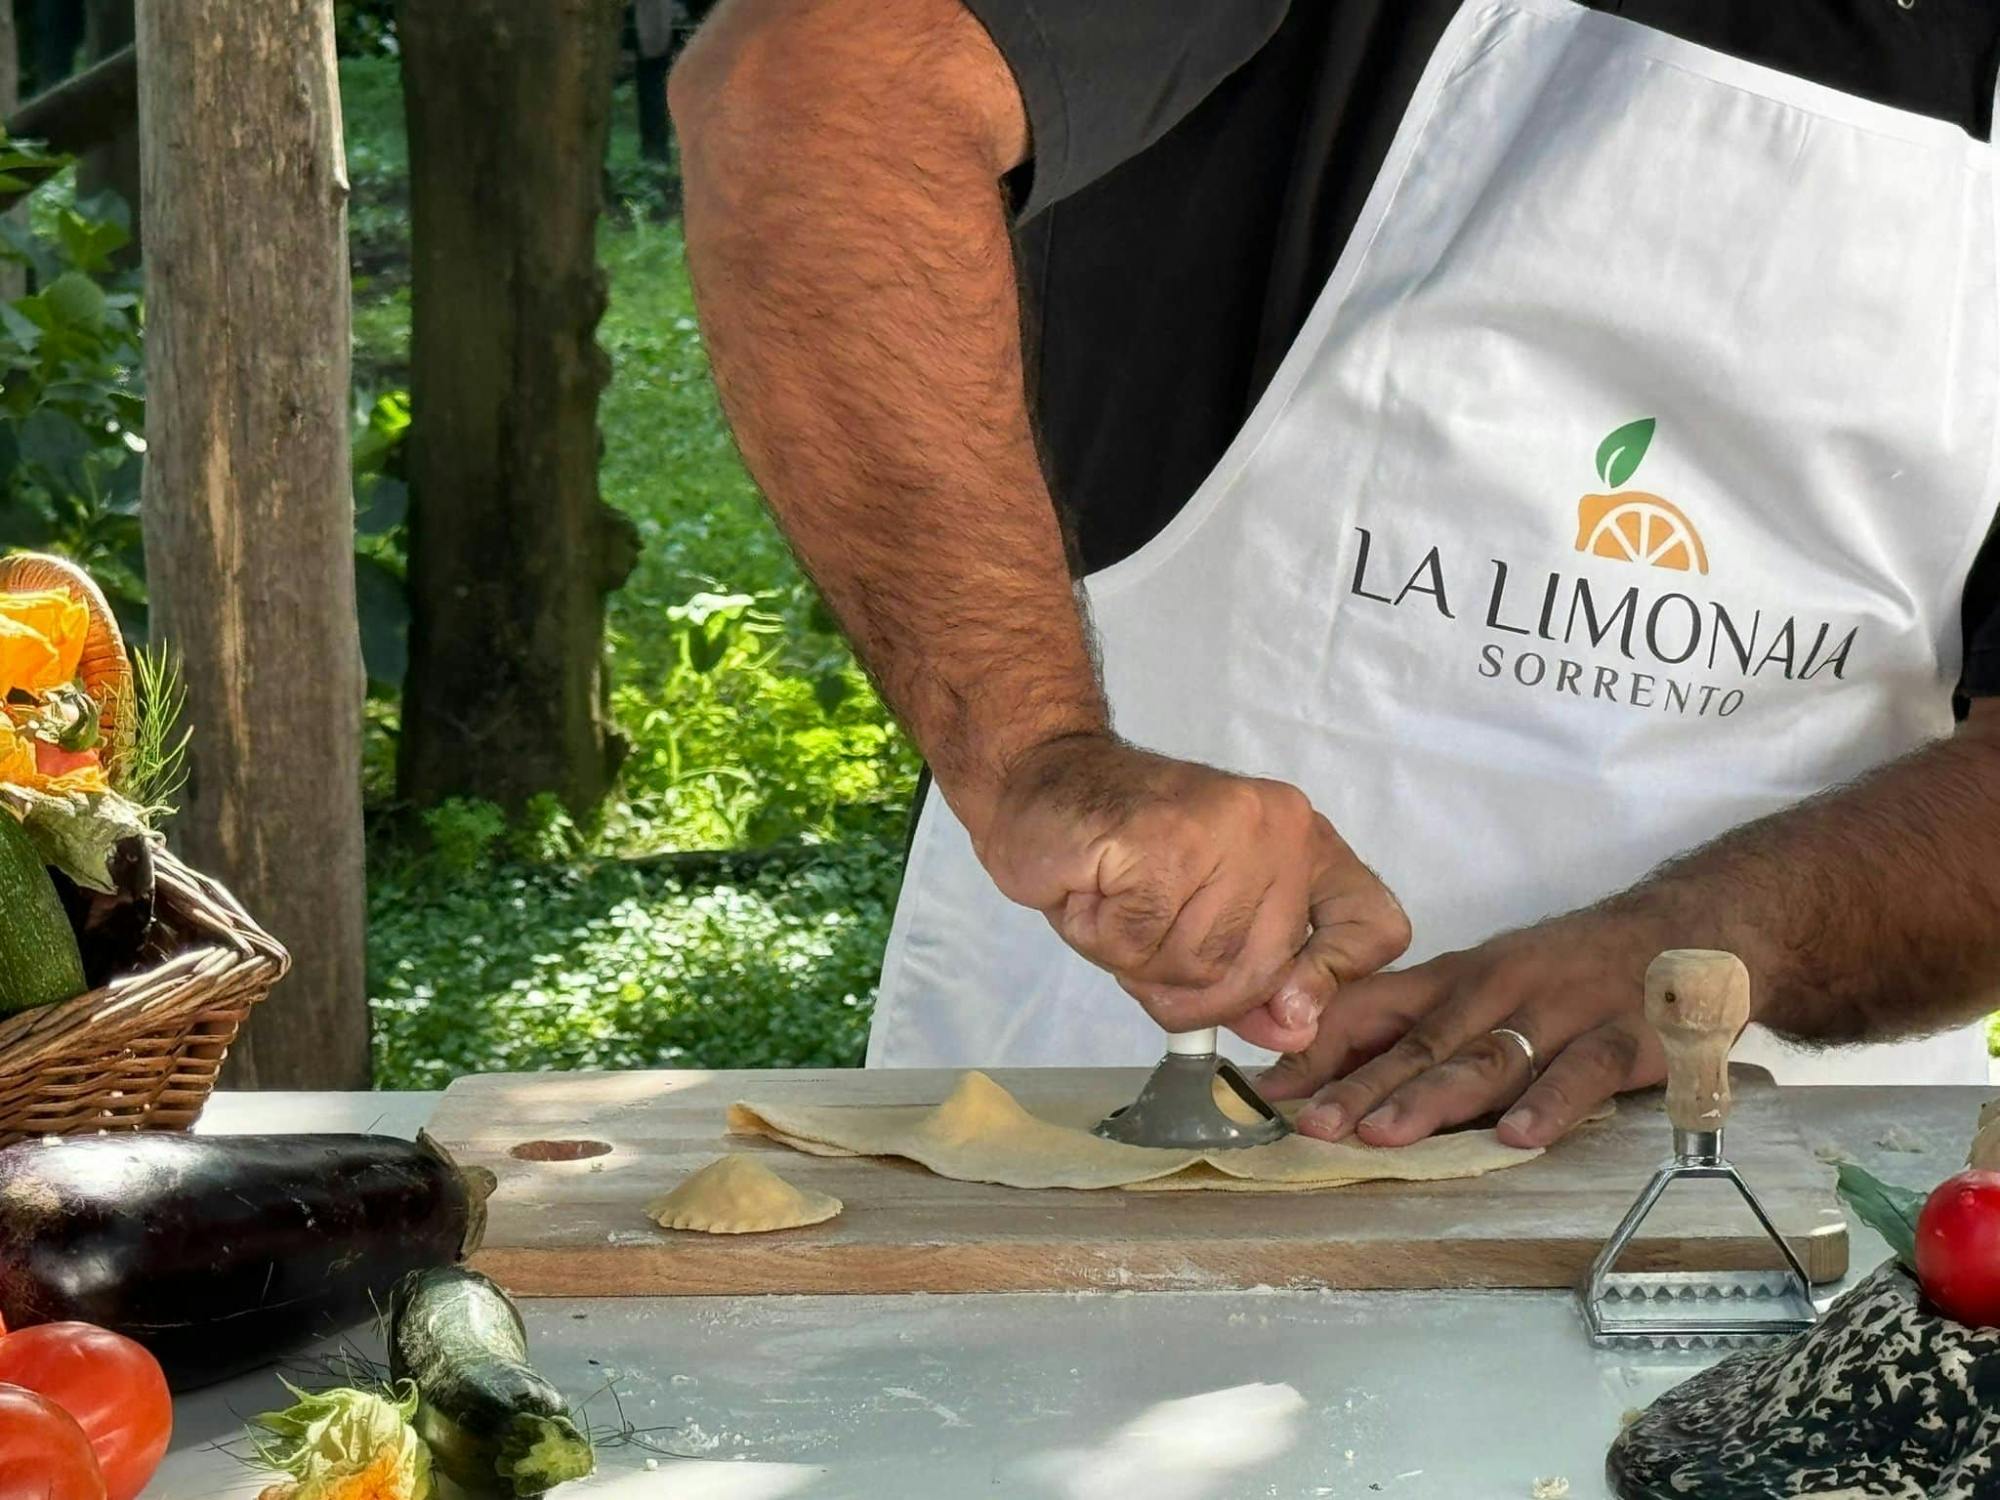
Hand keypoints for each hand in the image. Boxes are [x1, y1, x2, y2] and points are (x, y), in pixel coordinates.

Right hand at [974, 735, 1409, 1052]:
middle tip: (1145, 937)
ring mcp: (1223, 832)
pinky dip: (1101, 937)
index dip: (1332, 982)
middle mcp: (1278, 831)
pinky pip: (1139, 947)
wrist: (1039, 781)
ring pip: (1195, 967)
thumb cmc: (1123, 855)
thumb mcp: (1201, 922)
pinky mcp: (1160, 841)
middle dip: (1190, 986)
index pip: (1374, 926)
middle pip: (1261, 974)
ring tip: (1116, 904)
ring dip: (1136, 960)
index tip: (1285, 1006)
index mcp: (1304, 843)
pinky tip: (1092, 892)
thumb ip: (1255, 979)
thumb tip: (1294, 1032)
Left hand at [1257, 909, 1676, 1146]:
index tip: (1266, 1089)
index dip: (1319, 1050)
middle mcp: (1497, 990)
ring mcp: (1560, 1013)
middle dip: (1359, 1086)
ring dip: (1430, 1099)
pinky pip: (1581, 1073)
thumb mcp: (1484, 980)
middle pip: (1419, 1044)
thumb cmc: (1566, 967)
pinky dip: (1549, 1105)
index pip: (1373, 1009)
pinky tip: (1516, 1137)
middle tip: (1309, 1123)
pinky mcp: (1622, 1037)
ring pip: (1486, 1060)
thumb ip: (1416, 1023)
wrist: (1686, 928)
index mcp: (1456, 979)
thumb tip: (1321, 1068)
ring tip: (1381, 1135)